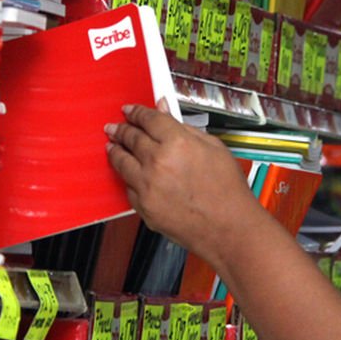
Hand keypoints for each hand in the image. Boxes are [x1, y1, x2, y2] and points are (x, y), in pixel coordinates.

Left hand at [105, 101, 260, 262]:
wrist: (228, 229)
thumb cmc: (227, 192)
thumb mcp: (214, 148)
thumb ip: (185, 128)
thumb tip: (168, 113)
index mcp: (177, 143)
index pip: (148, 119)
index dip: (137, 112)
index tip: (131, 110)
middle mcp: (158, 163)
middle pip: (131, 137)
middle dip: (122, 129)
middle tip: (116, 127)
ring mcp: (147, 187)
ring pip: (121, 162)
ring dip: (115, 150)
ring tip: (112, 145)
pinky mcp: (143, 207)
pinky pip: (128, 187)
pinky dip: (127, 177)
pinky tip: (128, 172)